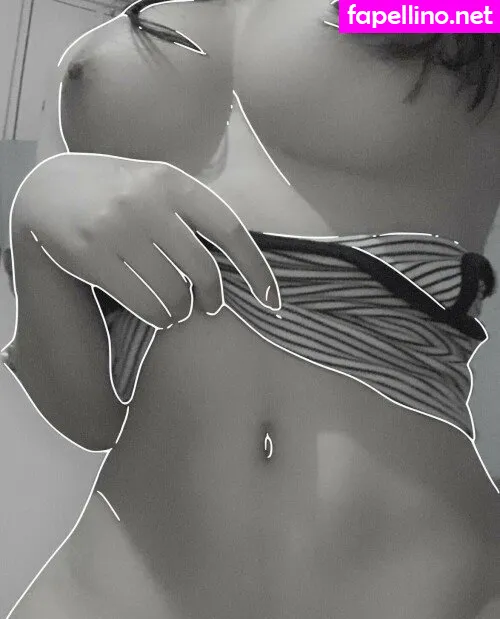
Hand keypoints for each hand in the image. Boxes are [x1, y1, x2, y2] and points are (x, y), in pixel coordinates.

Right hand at [8, 153, 280, 448]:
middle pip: (202, 269)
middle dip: (212, 297)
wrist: (49, 190)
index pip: (230, 229)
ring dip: (182, 312)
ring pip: (173, 291)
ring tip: (179, 313)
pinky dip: (158, 317)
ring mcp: (116, 228)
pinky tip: (159, 317)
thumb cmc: (118, 194)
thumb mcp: (156, 185)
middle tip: (211, 307)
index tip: (272, 301)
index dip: (256, 270)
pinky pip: (142, 303)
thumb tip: (242, 263)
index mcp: (172, 181)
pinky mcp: (91, 255)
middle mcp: (146, 201)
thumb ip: (192, 213)